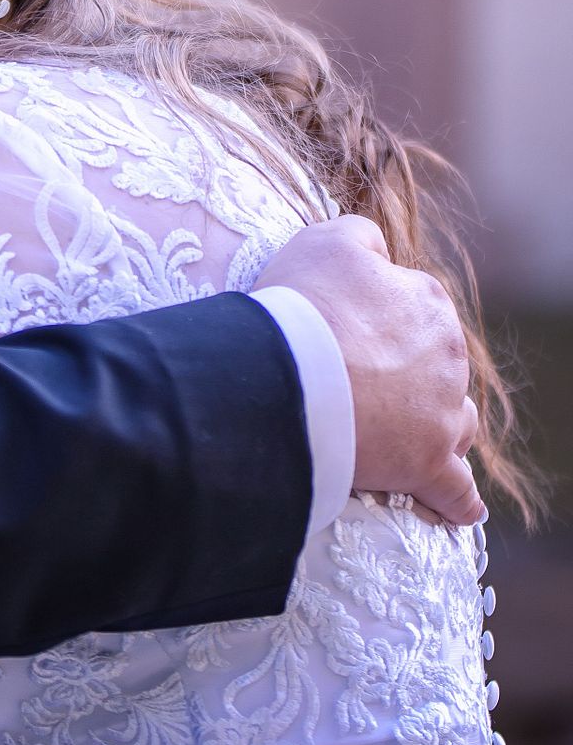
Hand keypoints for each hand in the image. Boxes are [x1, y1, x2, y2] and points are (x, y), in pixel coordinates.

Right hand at [254, 216, 482, 524]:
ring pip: (454, 423)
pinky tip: (456, 507)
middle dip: (410, 377)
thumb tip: (379, 248)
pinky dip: (457, 501)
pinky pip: (456, 491)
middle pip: (438, 369)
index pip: (415, 310)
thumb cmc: (303, 303)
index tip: (344, 334)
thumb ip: (362, 236)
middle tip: (358, 384)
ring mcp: (441, 414)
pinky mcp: (428, 465)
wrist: (287, 371)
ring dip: (436, 428)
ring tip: (401, 437)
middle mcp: (448, 357)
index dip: (377, 322)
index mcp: (428, 303)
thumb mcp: (325, 241)